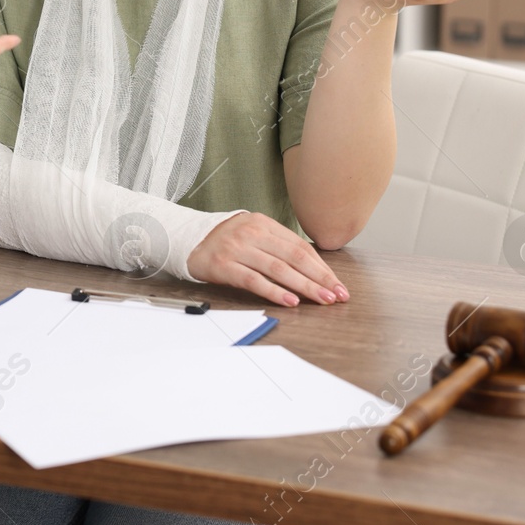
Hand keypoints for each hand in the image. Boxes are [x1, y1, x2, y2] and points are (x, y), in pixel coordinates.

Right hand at [185, 212, 348, 306]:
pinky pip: (254, 280)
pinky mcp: (224, 265)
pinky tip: (290, 301)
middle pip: (294, 257)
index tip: (336, 284)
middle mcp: (251, 232)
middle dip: (319, 278)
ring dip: (304, 286)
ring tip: (321, 299)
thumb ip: (278, 246)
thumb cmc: (226, 241)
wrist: (188, 240)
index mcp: (263, 223)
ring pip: (278, 269)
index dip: (321, 267)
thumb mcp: (253, 234)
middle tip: (336, 295)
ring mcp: (237, 248)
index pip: (300, 247)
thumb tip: (314, 270)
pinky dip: (274, 291)